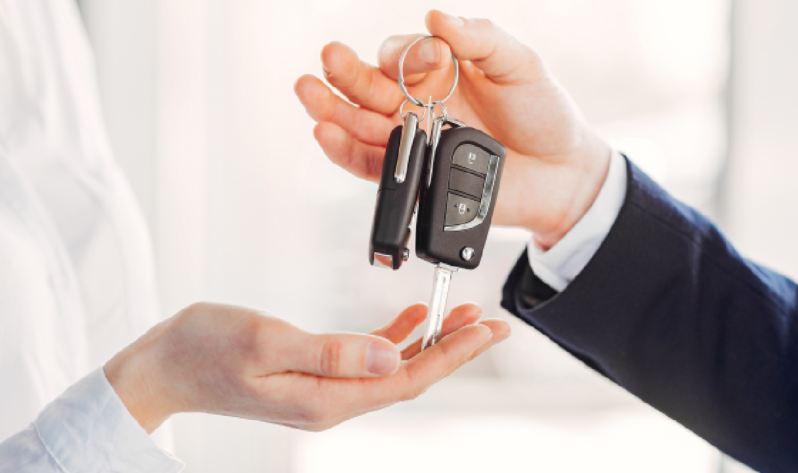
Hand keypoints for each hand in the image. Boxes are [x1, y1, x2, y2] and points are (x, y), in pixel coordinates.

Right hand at [104, 302, 507, 432]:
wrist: (163, 366)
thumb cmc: (204, 348)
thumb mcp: (267, 341)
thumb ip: (333, 353)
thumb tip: (392, 357)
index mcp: (326, 398)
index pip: (406, 379)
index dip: (452, 355)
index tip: (488, 330)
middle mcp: (332, 401)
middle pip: (409, 376)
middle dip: (455, 349)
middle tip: (494, 323)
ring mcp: (323, 390)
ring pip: (393, 368)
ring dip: (430, 342)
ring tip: (465, 316)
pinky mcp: (314, 374)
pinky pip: (367, 359)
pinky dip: (395, 338)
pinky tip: (412, 321)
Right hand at [295, 10, 611, 248]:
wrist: (562, 174)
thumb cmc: (544, 114)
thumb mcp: (520, 64)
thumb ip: (480, 39)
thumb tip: (435, 17)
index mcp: (437, 72)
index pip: (401, 55)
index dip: (404, 55)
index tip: (432, 61)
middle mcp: (417, 104)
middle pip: (367, 87)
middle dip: (345, 74)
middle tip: (328, 60)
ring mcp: (413, 142)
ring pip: (360, 125)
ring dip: (331, 110)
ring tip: (308, 94)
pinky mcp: (413, 178)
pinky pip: (372, 166)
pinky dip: (346, 152)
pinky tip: (327, 134)